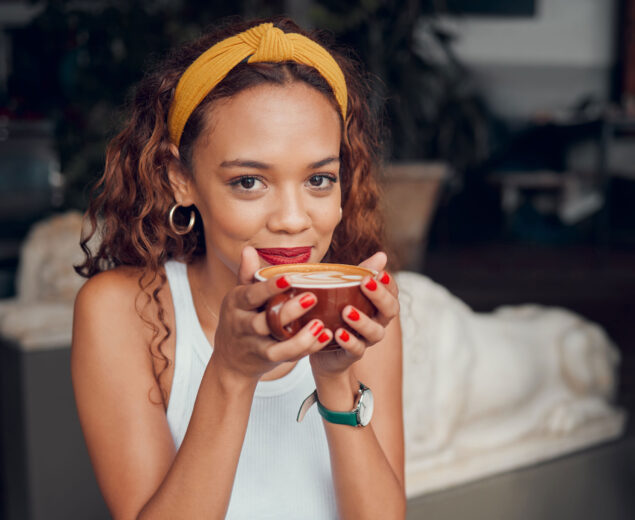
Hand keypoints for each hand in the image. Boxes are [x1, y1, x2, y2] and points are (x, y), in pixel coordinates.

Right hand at [210, 247, 333, 382]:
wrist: (229, 359)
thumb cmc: (240, 319)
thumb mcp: (239, 297)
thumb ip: (247, 274)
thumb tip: (248, 249)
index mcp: (237, 303)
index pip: (251, 294)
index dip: (269, 287)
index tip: (290, 278)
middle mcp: (243, 325)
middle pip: (264, 322)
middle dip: (288, 312)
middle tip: (312, 297)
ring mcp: (255, 345)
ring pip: (276, 345)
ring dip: (299, 337)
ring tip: (320, 324)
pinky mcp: (267, 359)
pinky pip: (287, 356)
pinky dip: (306, 348)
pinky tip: (323, 336)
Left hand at [309, 251, 398, 376]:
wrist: (321, 344)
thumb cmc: (335, 310)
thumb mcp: (344, 288)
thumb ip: (361, 273)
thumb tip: (382, 255)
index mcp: (378, 304)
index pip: (392, 292)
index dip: (389, 284)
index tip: (380, 273)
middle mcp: (377, 321)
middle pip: (390, 311)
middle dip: (380, 296)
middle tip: (365, 283)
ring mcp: (366, 339)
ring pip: (375, 332)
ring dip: (363, 321)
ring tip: (347, 311)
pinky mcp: (352, 353)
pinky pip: (356, 350)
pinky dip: (349, 341)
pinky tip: (338, 333)